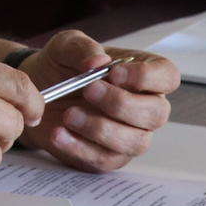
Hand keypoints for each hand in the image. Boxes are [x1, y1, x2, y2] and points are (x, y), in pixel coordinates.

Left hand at [16, 30, 177, 172]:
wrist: (38, 92)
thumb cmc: (62, 65)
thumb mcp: (66, 46)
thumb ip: (82, 48)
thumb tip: (98, 61)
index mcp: (145, 74)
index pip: (167, 76)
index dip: (147, 77)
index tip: (113, 73)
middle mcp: (145, 106)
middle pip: (157, 114)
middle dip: (121, 104)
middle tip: (88, 91)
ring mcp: (131, 135)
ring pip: (136, 142)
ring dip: (101, 129)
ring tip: (69, 114)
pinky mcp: (110, 157)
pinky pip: (106, 160)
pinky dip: (80, 147)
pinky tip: (59, 133)